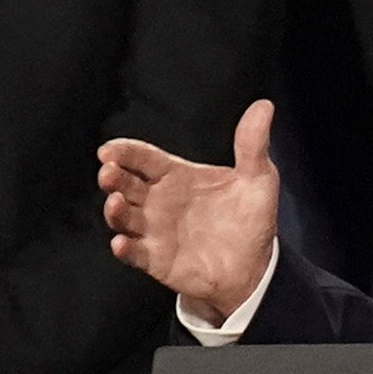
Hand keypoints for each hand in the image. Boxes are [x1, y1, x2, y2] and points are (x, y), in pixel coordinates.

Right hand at [99, 101, 280, 317]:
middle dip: (113, 176)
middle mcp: (158, 202)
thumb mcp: (258, 179)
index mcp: (177, 177)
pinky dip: (124, 249)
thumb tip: (264, 106)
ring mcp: (154, 231)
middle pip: (126, 184)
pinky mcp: (156, 260)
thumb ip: (253, 145)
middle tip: (108, 171)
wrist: (254, 267)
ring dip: (115, 211)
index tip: (109, 149)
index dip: (125, 152)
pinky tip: (121, 243)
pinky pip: (134, 254)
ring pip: (123, 218)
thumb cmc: (250, 219)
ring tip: (116, 202)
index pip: (144, 159)